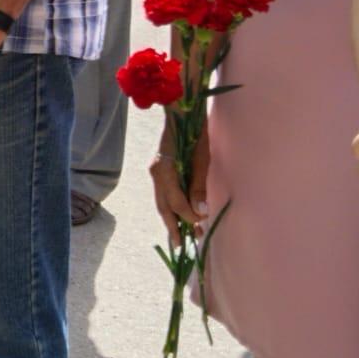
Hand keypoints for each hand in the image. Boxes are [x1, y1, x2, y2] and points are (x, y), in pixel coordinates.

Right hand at [149, 113, 209, 243]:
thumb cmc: (195, 133)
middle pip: (163, 206)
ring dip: (174, 219)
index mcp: (165, 170)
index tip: (201, 225)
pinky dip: (173, 207)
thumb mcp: (202, 159)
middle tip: (181, 246)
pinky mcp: (161, 170)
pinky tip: (181, 215)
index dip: (188, 216)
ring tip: (185, 235)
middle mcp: (156, 173)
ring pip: (162, 202)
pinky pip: (165, 194)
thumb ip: (198, 185)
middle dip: (173, 227)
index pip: (175, 202)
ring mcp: (156, 172)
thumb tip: (200, 210)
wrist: (182, 111)